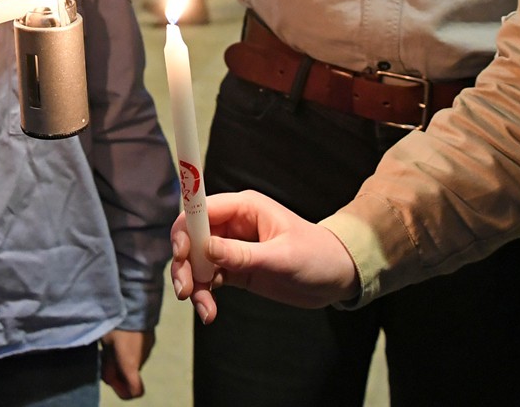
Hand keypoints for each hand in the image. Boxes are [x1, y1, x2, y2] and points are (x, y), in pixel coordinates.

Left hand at [99, 328, 153, 398]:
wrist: (135, 302)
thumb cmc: (117, 325)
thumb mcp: (105, 344)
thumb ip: (107, 364)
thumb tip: (108, 378)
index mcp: (130, 365)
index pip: (135, 391)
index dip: (124, 392)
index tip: (113, 381)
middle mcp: (142, 360)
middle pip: (131, 375)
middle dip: (119, 371)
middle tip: (105, 356)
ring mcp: (148, 348)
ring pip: (135, 361)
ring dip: (125, 357)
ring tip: (113, 341)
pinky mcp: (151, 337)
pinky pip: (140, 349)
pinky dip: (132, 347)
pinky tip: (123, 333)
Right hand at [170, 190, 359, 323]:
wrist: (337, 277)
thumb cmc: (317, 256)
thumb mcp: (281, 257)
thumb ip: (243, 254)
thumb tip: (207, 249)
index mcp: (244, 208)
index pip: (201, 210)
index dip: (185, 229)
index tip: (182, 255)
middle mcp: (233, 224)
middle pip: (192, 237)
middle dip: (185, 263)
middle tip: (186, 290)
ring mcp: (232, 247)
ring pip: (197, 261)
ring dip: (194, 284)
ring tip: (204, 308)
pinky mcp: (236, 269)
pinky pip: (210, 279)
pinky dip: (205, 295)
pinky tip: (210, 312)